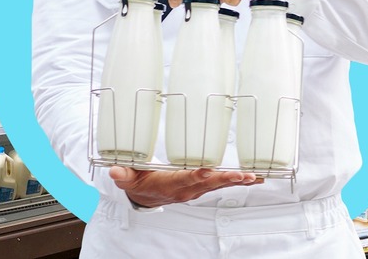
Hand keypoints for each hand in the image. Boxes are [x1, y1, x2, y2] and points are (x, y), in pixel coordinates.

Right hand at [109, 166, 262, 207]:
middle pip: (209, 183)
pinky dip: (238, 181)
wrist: (146, 196)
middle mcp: (187, 189)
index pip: (186, 179)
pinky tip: (253, 178)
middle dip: (227, 179)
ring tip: (254, 177)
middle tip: (244, 175)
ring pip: (219, 185)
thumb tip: (113, 170)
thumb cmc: (140, 182)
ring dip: (236, 181)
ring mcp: (196, 189)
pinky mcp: (202, 187)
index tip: (209, 170)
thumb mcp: (128, 178)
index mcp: (170, 184)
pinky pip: (222, 184)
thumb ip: (123, 174)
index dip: (198, 175)